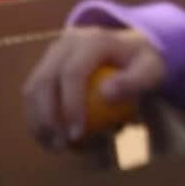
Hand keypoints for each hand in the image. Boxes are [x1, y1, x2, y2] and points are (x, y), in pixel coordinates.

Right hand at [23, 25, 166, 149]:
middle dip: (49, 116)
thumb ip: (133, 82)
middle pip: (46, 78)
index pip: (72, 72)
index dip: (71, 104)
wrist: (130, 47)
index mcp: (92, 40)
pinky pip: (34, 89)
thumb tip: (106, 95)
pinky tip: (46, 137)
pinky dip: (36, 115)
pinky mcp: (48, 62)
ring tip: (52, 145)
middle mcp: (68, 41)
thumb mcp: (150, 71)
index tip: (77, 134)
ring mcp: (55, 50)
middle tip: (61, 145)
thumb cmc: (143, 64)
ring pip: (34, 84)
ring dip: (37, 118)